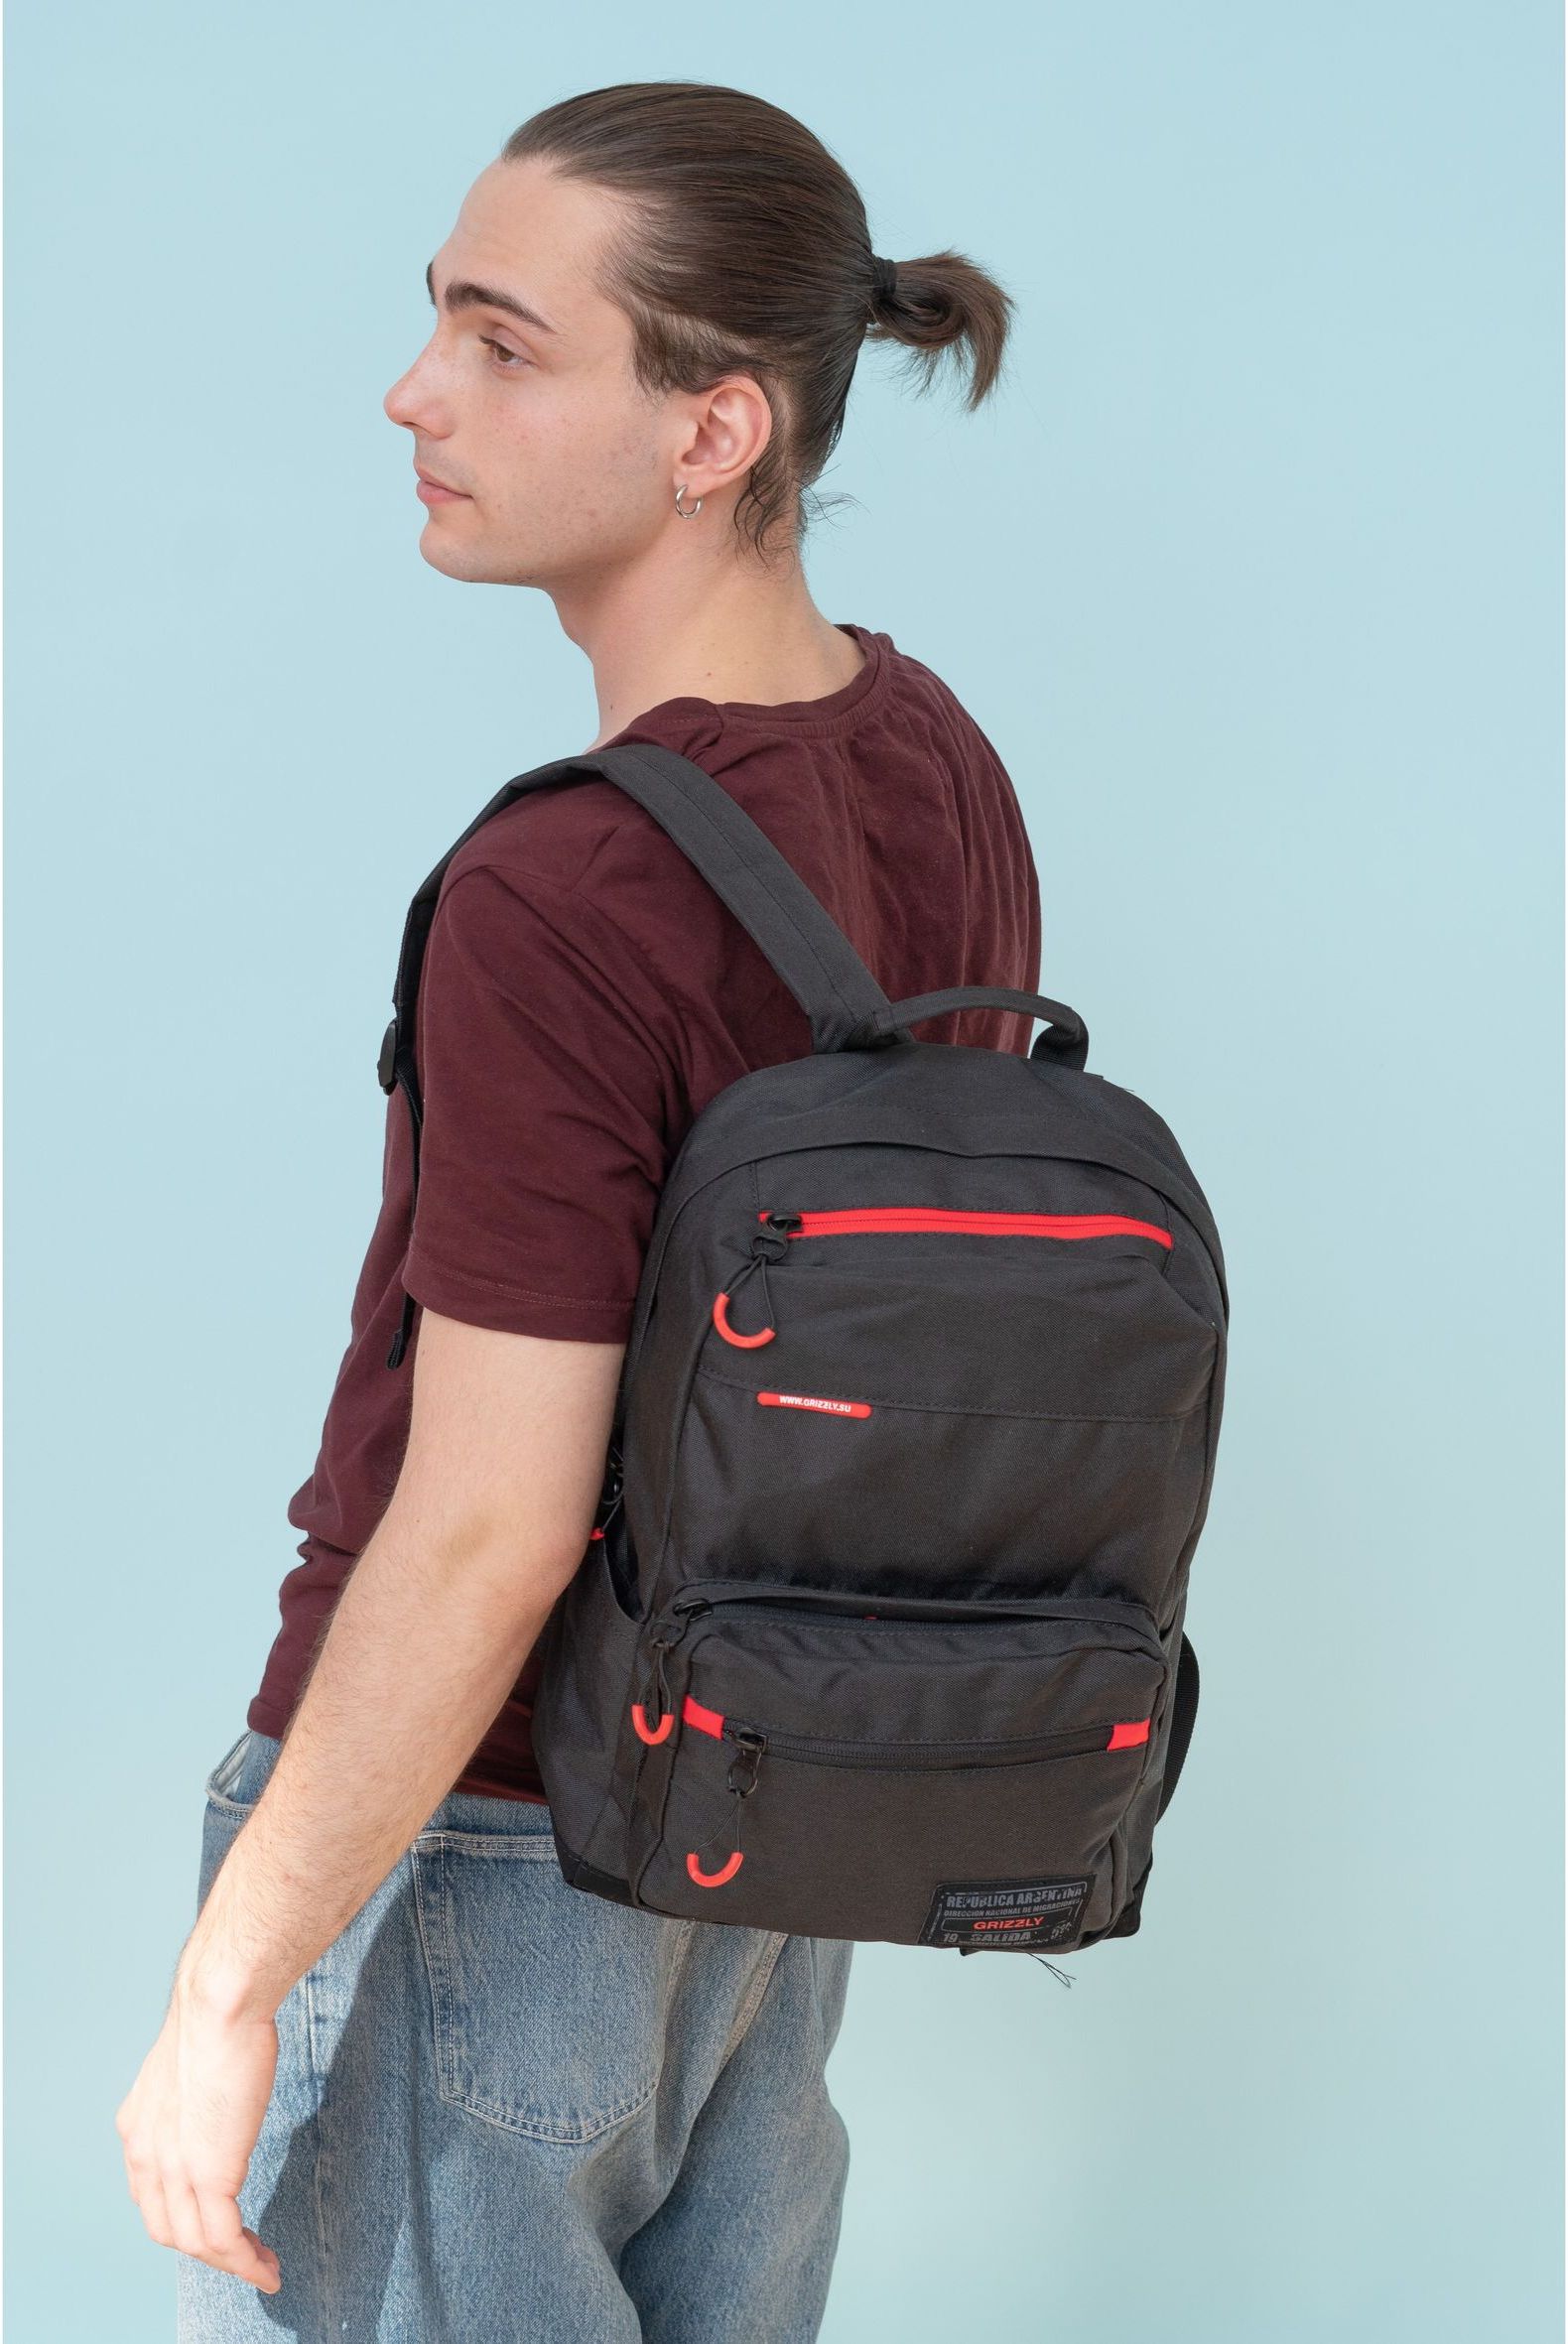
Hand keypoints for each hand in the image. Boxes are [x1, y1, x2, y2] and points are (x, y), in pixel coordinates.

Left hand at [115, 1966, 282, 2293]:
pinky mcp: (209, 2175)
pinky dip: (246, 2263)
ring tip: (262, 2267)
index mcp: (138, 2129)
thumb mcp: (192, 2062)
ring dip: (230, 2264)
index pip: (151, 2195)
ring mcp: (175, 2170)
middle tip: (242, 2253)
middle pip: (169, 2228)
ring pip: (196, 2243)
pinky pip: (224, 2241)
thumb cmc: (219, 2014)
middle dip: (205, 2250)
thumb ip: (196, 2093)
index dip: (182, 2217)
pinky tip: (266, 2269)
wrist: (219, 2002)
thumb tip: (221, 2094)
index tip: (215, 2223)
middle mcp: (146, 2156)